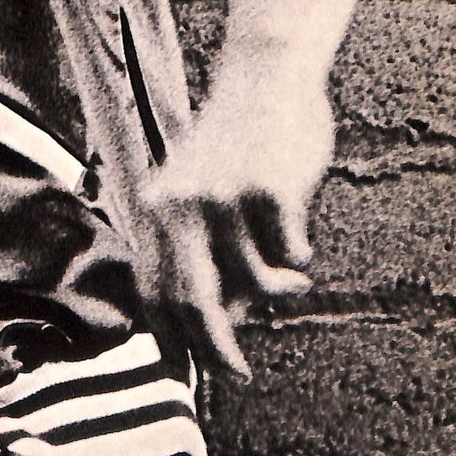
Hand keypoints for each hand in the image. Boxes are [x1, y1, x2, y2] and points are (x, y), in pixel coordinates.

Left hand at [137, 70, 331, 379]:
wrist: (264, 79)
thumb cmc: (235, 148)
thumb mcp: (200, 197)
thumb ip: (200, 253)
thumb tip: (220, 328)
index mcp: (154, 209)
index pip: (153, 292)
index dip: (169, 339)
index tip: (187, 373)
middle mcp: (180, 206)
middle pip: (193, 300)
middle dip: (215, 349)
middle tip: (238, 376)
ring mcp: (224, 197)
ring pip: (253, 280)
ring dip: (279, 292)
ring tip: (295, 281)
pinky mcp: (269, 189)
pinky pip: (290, 253)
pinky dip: (299, 259)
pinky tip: (301, 245)